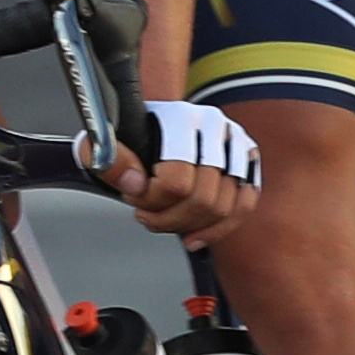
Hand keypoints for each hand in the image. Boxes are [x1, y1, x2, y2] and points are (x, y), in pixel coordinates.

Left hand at [116, 98, 257, 245]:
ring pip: (224, 208)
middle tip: (145, 212)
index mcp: (180, 117)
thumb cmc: (131, 134)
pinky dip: (218, 229)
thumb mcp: (106, 143)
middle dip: (169, 218)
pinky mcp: (248, 157)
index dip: (151, 201)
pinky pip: (244, 205)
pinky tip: (193, 237)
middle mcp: (215, 125)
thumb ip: (109, 162)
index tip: (132, 197)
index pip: (176, 181)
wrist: (156, 118)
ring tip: (164, 220)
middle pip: (203, 199)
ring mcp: (236, 140)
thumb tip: (135, 185)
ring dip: (189, 226)